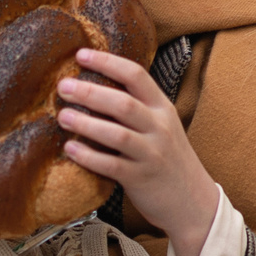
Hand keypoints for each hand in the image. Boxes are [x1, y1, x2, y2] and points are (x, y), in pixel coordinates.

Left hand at [56, 50, 221, 255]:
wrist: (192, 201)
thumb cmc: (167, 159)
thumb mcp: (160, 125)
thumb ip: (136, 107)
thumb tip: (92, 86)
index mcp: (162, 108)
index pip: (136, 76)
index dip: (108, 62)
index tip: (81, 54)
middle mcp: (159, 127)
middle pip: (123, 104)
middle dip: (91, 92)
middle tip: (63, 86)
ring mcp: (152, 154)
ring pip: (117, 134)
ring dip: (86, 124)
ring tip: (62, 116)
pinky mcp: (141, 179)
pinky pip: (112, 166)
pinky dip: (89, 157)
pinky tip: (70, 149)